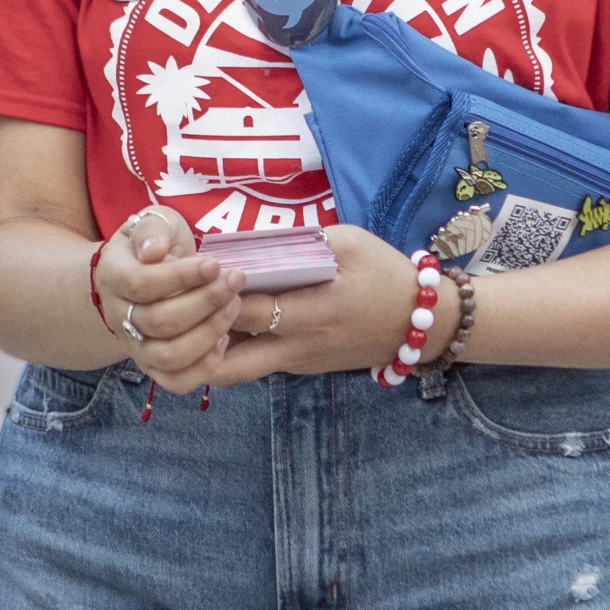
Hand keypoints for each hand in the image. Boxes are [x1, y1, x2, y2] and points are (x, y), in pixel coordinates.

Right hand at [91, 206, 245, 394]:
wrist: (137, 275)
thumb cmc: (153, 244)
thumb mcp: (151, 222)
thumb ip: (152, 229)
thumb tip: (154, 251)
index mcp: (114, 276)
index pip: (142, 283)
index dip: (181, 276)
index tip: (214, 263)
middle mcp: (119, 316)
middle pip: (160, 321)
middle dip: (206, 302)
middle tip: (236, 280)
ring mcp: (135, 346)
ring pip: (169, 356)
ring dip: (209, 333)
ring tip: (235, 306)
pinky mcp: (154, 366)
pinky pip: (176, 381)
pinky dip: (204, 367)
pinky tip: (224, 340)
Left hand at [212, 224, 459, 386]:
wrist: (421, 323)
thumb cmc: (385, 275)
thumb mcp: (350, 242)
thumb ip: (304, 241)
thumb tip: (257, 238)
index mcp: (311, 313)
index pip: (247, 313)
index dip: (218, 295)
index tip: (204, 270)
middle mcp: (297, 347)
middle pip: (227, 367)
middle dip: (198, 343)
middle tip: (188, 307)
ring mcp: (297, 362)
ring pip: (237, 371)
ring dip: (212, 348)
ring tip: (200, 313)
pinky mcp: (302, 366)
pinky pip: (257, 362)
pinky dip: (235, 346)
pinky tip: (228, 315)